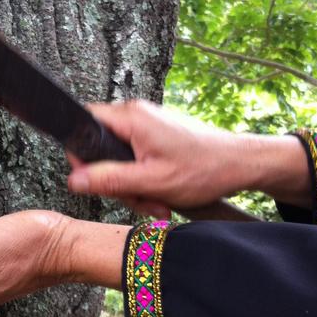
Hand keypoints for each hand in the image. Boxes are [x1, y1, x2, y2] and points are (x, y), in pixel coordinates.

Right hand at [67, 100, 310, 213]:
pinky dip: (145, 180)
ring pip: (120, 158)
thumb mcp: (151, 182)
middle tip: (139, 199)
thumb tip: (74, 180)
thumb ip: (109, 180)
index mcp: (132, 118)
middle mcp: (138, 115)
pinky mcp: (157, 137)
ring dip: (134, 185)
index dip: (81, 153)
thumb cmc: (204, 170)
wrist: (241, 165)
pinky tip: (161, 194)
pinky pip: (137, 159)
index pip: (85, 122)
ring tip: (157, 201)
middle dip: (116, 180)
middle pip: (102, 147)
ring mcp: (149, 126)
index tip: (92, 178)